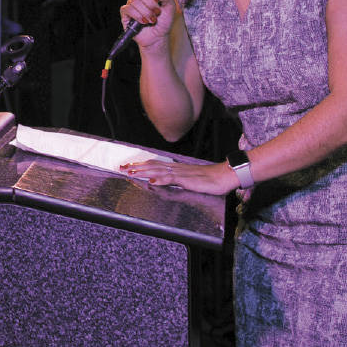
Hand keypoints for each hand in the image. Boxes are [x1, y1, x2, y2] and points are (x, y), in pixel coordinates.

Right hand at [120, 0, 176, 49]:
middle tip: (157, 12)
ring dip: (146, 12)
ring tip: (152, 20)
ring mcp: (132, 4)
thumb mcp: (170, 8)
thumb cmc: (164, 22)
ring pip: (135, 1)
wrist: (158, 37)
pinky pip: (128, 9)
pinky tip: (143, 22)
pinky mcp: (126, 14)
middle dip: (151, 4)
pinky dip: (137, 16)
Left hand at [120, 159, 237, 195]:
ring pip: (158, 170)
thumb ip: (178, 179)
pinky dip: (160, 180)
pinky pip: (172, 179)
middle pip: (153, 165)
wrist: (225, 175)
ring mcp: (182, 173)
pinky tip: (151, 181)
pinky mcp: (188, 180)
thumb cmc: (210, 179)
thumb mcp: (190, 179)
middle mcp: (176, 168)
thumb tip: (165, 180)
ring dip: (143, 171)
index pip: (155, 164)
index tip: (128, 166)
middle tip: (122, 167)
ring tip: (130, 173)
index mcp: (177, 168)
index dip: (141, 165)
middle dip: (136, 167)